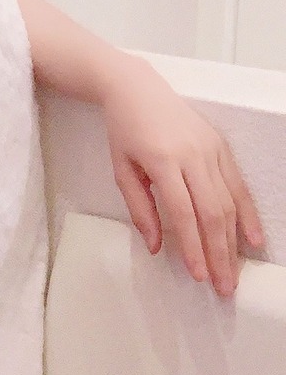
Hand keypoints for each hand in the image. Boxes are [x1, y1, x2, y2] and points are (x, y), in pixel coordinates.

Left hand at [101, 56, 264, 297]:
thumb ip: (140, 208)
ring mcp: (211, 150)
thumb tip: (157, 246)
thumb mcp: (121, 169)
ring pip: (229, 202)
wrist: (137, 89)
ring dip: (233, 241)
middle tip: (222, 286)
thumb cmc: (124, 131)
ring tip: (233, 272)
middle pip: (212, 213)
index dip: (192, 247)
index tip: (198, 275)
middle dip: (218, 254)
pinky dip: (248, 213)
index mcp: (163, 161)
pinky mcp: (221, 146)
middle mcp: (192, 155)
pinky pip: (238, 185)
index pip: (183, 213)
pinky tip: (253, 239)